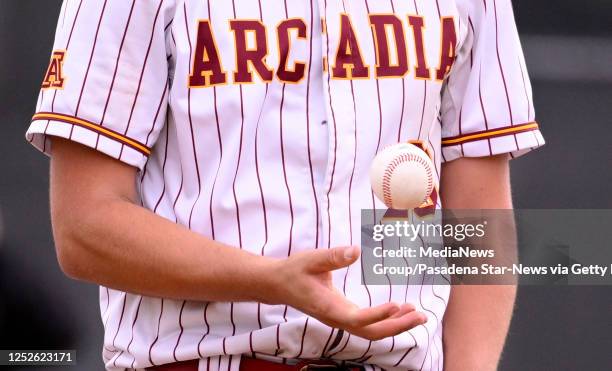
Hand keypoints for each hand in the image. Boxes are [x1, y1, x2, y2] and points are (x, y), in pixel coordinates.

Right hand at [263, 246, 426, 340]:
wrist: (278, 285)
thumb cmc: (294, 270)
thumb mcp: (311, 259)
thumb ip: (332, 256)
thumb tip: (355, 251)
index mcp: (328, 307)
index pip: (357, 318)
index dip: (378, 315)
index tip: (398, 305)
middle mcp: (336, 318)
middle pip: (371, 333)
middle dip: (397, 327)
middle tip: (421, 315)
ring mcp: (340, 320)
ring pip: (372, 332)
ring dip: (396, 326)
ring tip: (417, 314)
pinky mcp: (342, 316)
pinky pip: (368, 325)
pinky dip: (387, 320)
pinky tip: (400, 310)